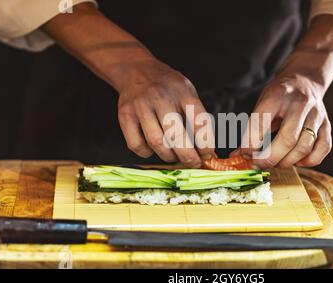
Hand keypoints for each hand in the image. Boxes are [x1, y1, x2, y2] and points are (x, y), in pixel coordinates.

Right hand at [42, 3, 214, 167]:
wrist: (136, 69)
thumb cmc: (167, 85)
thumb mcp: (187, 90)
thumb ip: (196, 115)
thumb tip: (206, 149)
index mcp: (182, 91)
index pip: (199, 121)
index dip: (206, 143)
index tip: (208, 154)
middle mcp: (161, 97)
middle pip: (176, 136)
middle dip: (188, 156)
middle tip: (193, 163)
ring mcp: (141, 106)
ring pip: (156, 143)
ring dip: (169, 157)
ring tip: (175, 157)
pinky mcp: (125, 115)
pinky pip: (136, 145)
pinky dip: (147, 153)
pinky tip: (153, 148)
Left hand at [235, 15, 332, 168]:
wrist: (305, 81)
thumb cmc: (279, 95)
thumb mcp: (262, 103)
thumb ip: (252, 129)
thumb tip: (239, 156)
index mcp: (277, 95)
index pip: (261, 123)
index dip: (250, 143)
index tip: (245, 155)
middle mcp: (300, 104)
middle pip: (287, 139)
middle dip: (270, 158)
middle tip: (259, 165)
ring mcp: (316, 115)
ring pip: (305, 147)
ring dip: (287, 162)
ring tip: (276, 162)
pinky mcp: (327, 125)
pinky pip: (323, 149)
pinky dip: (308, 161)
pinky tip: (297, 160)